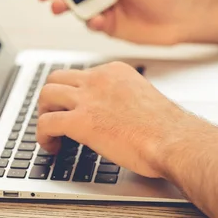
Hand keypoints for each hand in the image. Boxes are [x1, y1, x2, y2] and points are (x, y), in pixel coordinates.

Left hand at [36, 61, 203, 177]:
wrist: (174, 140)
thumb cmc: (167, 128)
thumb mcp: (143, 98)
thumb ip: (123, 98)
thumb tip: (112, 113)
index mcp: (115, 71)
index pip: (82, 74)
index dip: (73, 93)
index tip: (75, 107)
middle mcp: (99, 79)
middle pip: (57, 77)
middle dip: (51, 98)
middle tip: (54, 114)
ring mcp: (88, 98)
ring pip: (46, 94)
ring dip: (43, 113)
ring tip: (50, 131)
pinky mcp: (81, 121)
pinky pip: (46, 123)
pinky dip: (43, 136)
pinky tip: (51, 146)